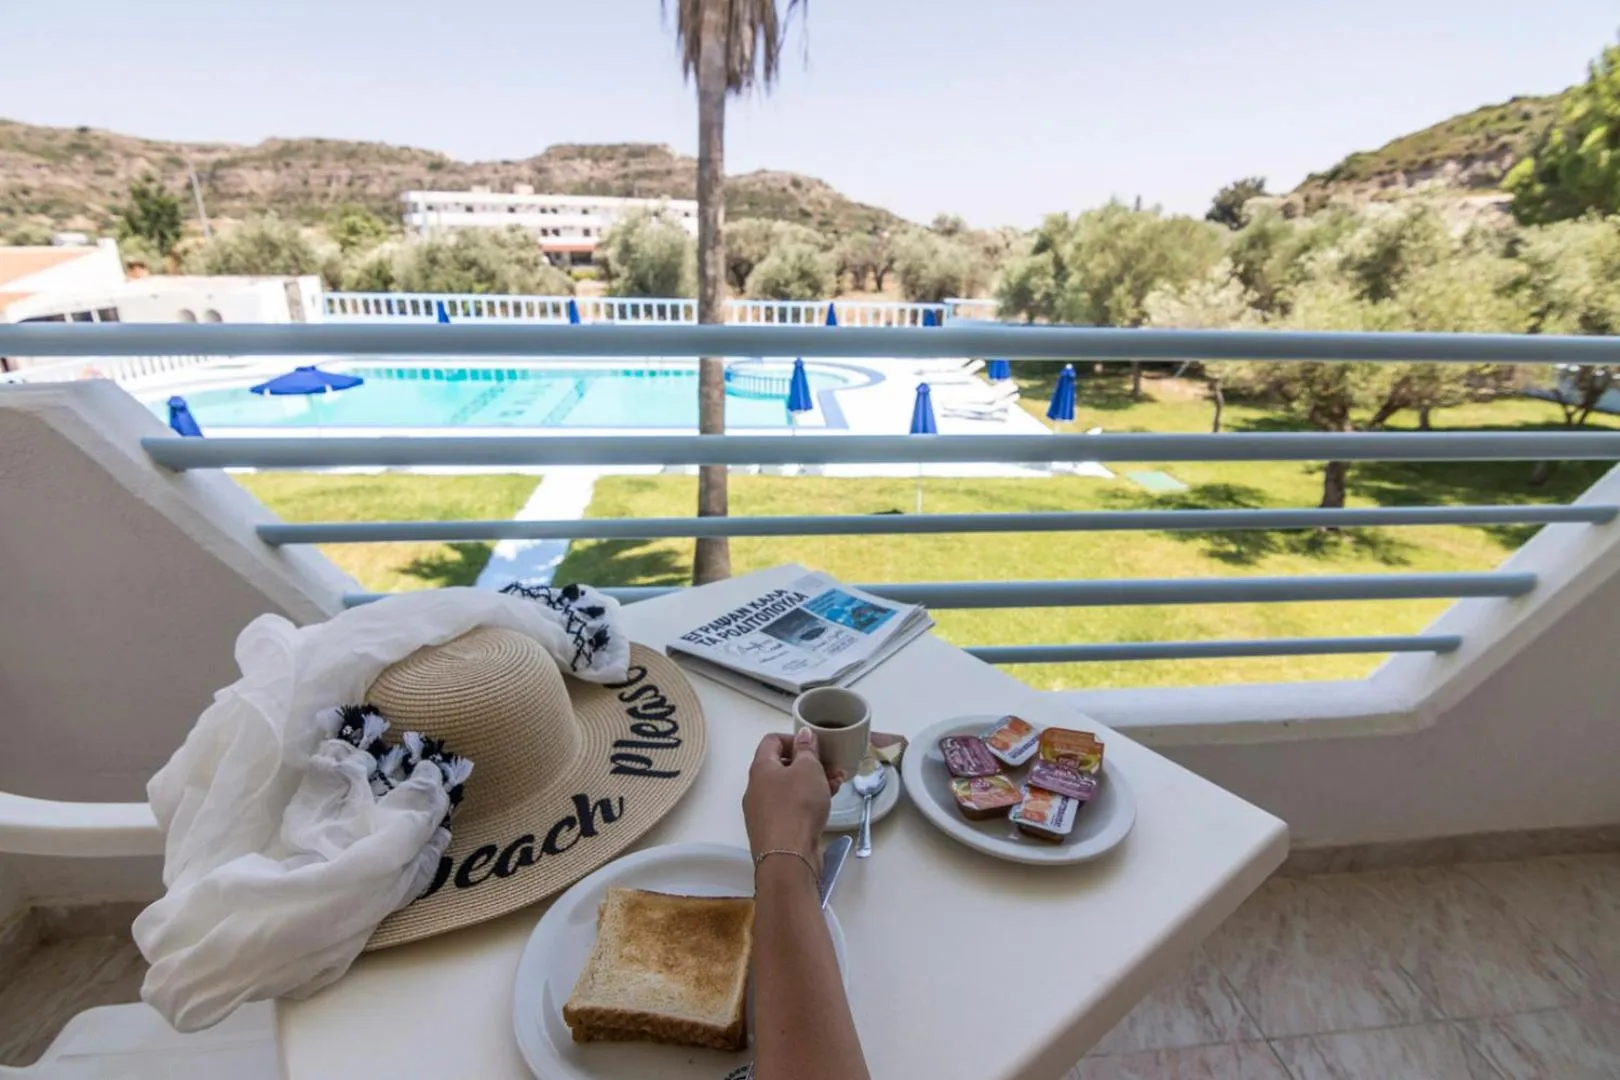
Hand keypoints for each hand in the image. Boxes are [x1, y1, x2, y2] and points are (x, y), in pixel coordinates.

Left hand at [743, 729, 842, 866]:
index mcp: (761, 768)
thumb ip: (807, 750)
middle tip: (833, 766)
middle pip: (783, 765)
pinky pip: (792, 807)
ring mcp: (764, 811)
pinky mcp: (775, 830)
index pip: (772, 741)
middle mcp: (757, 788)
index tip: (816, 746)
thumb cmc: (797, 806)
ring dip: (814, 782)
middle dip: (811, 763)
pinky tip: (828, 803)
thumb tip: (803, 735)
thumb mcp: (808, 770)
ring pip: (790, 788)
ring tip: (838, 783)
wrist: (788, 858)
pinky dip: (809, 801)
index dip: (794, 738)